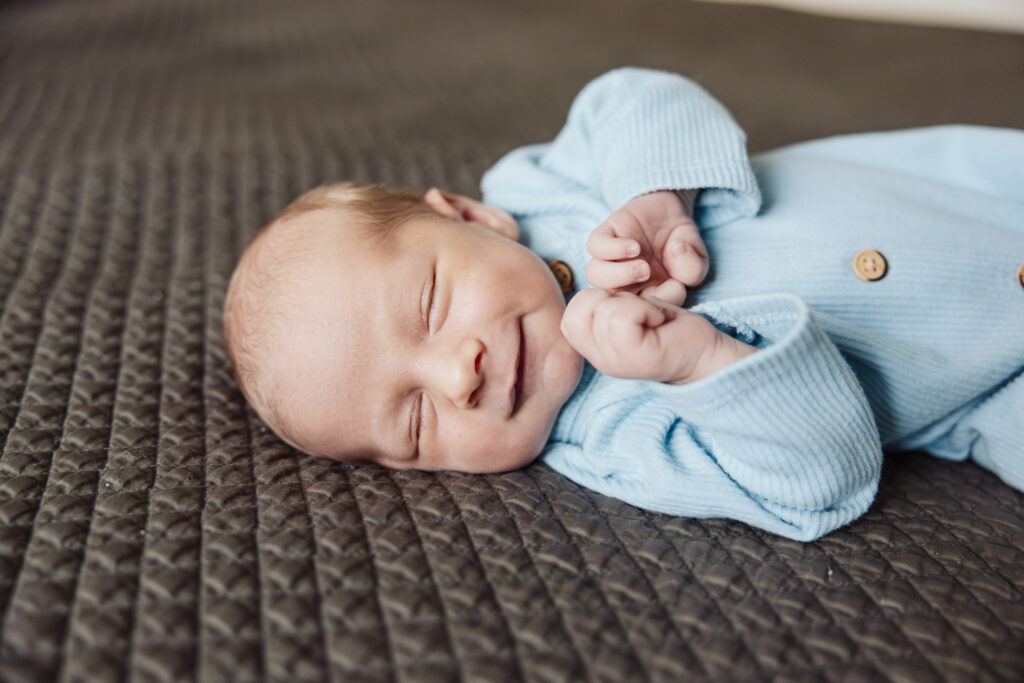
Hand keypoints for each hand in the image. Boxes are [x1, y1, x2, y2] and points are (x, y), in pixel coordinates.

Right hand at [561, 288, 754, 383]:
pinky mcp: (632, 355)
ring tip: (651, 317)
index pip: (569, 316)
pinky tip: (659, 320)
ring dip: (633, 302)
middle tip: (640, 312)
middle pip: (580, 308)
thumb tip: (596, 293)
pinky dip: (645, 308)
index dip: (596, 299)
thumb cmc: (671, 329)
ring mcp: (613, 360)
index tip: (628, 309)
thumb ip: (605, 307)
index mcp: (596, 349)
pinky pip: (621, 316)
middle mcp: (599, 358)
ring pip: (603, 309)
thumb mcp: (630, 312)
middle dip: (610, 297)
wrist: (706, 354)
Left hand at [586, 190, 707, 305]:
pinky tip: (634, 247)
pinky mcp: (606, 235)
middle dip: (628, 298)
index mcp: (641, 294)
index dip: (654, 306)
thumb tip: (677, 253)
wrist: (669, 211)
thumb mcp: (697, 258)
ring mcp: (612, 258)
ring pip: (596, 275)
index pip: (637, 312)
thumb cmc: (682, 242)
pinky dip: (612, 249)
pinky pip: (595, 246)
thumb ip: (693, 268)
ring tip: (643, 267)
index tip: (675, 290)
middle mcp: (622, 280)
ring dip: (618, 275)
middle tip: (653, 284)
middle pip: (608, 299)